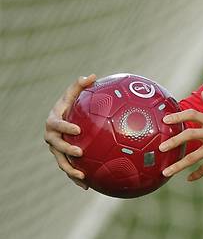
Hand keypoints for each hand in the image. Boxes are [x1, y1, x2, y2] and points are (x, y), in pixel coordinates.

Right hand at [44, 74, 96, 188]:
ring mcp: (56, 149)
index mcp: (53, 121)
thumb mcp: (73, 94)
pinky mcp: (63, 158)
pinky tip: (88, 185)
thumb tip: (92, 75)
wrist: (65, 119)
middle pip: (56, 146)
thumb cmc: (71, 104)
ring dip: (70, 169)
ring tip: (82, 175)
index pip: (57, 124)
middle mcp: (52, 137)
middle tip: (79, 152)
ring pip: (61, 161)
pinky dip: (76, 177)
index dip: (65, 127)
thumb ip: (80, 85)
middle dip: (66, 150)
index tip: (77, 129)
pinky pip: (69, 168)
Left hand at [159, 91, 202, 180]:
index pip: (192, 115)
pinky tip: (189, 179)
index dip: (178, 116)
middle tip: (160, 148)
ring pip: (193, 157)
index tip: (165, 120)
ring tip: (165, 172)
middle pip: (188, 135)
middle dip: (173, 142)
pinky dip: (197, 174)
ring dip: (178, 165)